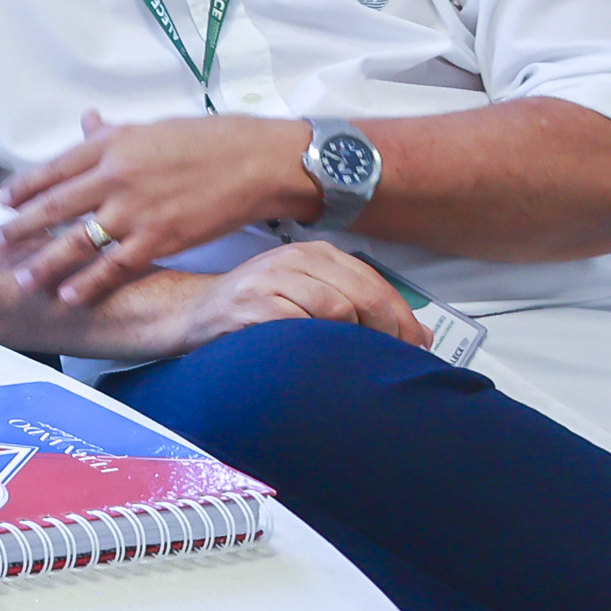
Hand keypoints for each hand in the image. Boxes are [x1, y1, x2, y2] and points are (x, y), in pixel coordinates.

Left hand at [0, 110, 319, 307]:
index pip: (54, 168)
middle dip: (22, 228)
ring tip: (23, 279)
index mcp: (112, 145)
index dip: (24, 188)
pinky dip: (89, 282)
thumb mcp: (152, 128)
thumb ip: (113, 133)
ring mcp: (135, 209)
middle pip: (56, 206)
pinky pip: (115, 265)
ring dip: (46, 262)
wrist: (259, 161)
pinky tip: (69, 295)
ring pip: (78, 240)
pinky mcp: (160, 237)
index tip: (3, 202)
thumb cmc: (209, 140)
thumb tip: (85, 121)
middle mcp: (115, 176)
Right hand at [162, 241, 426, 353]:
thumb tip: (415, 333)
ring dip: (350, 339)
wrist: (194, 312)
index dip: (402, 317)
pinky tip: (318, 354)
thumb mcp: (307, 293)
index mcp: (315, 253)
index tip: (413, 344)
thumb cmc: (254, 307)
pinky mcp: (254, 303)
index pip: (376, 282)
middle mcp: (296, 258)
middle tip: (391, 357)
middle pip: (363, 294)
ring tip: (350, 358)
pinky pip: (302, 323)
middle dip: (385, 331)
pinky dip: (317, 342)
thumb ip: (355, 303)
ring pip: (337, 309)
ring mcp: (273, 278)